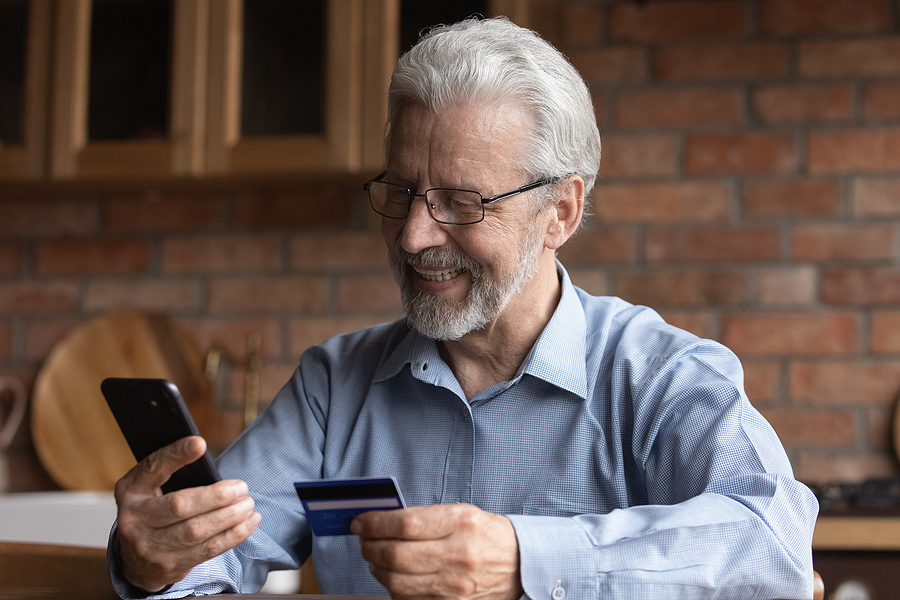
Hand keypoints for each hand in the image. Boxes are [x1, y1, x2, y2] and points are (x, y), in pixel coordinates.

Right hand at [114, 436, 260, 591]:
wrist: (135, 561)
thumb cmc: (151, 511)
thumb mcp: (148, 487)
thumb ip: (169, 469)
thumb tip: (203, 450)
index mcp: (130, 491)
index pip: (153, 468)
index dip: (175, 455)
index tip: (199, 443)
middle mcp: (134, 520)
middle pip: (181, 506)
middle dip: (217, 496)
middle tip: (242, 488)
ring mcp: (150, 548)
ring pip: (197, 531)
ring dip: (230, 517)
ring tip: (248, 504)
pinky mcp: (170, 566)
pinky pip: (208, 550)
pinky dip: (233, 535)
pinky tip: (249, 522)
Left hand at [352, 503, 521, 599]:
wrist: (519, 565)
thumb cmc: (488, 535)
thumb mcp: (461, 513)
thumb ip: (424, 516)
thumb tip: (383, 520)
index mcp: (460, 523)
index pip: (405, 523)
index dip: (376, 523)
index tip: (361, 522)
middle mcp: (457, 554)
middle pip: (396, 554)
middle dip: (370, 546)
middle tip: (364, 540)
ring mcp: (454, 585)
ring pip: (397, 581)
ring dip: (377, 568)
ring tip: (375, 558)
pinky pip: (409, 599)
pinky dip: (393, 588)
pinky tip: (393, 576)